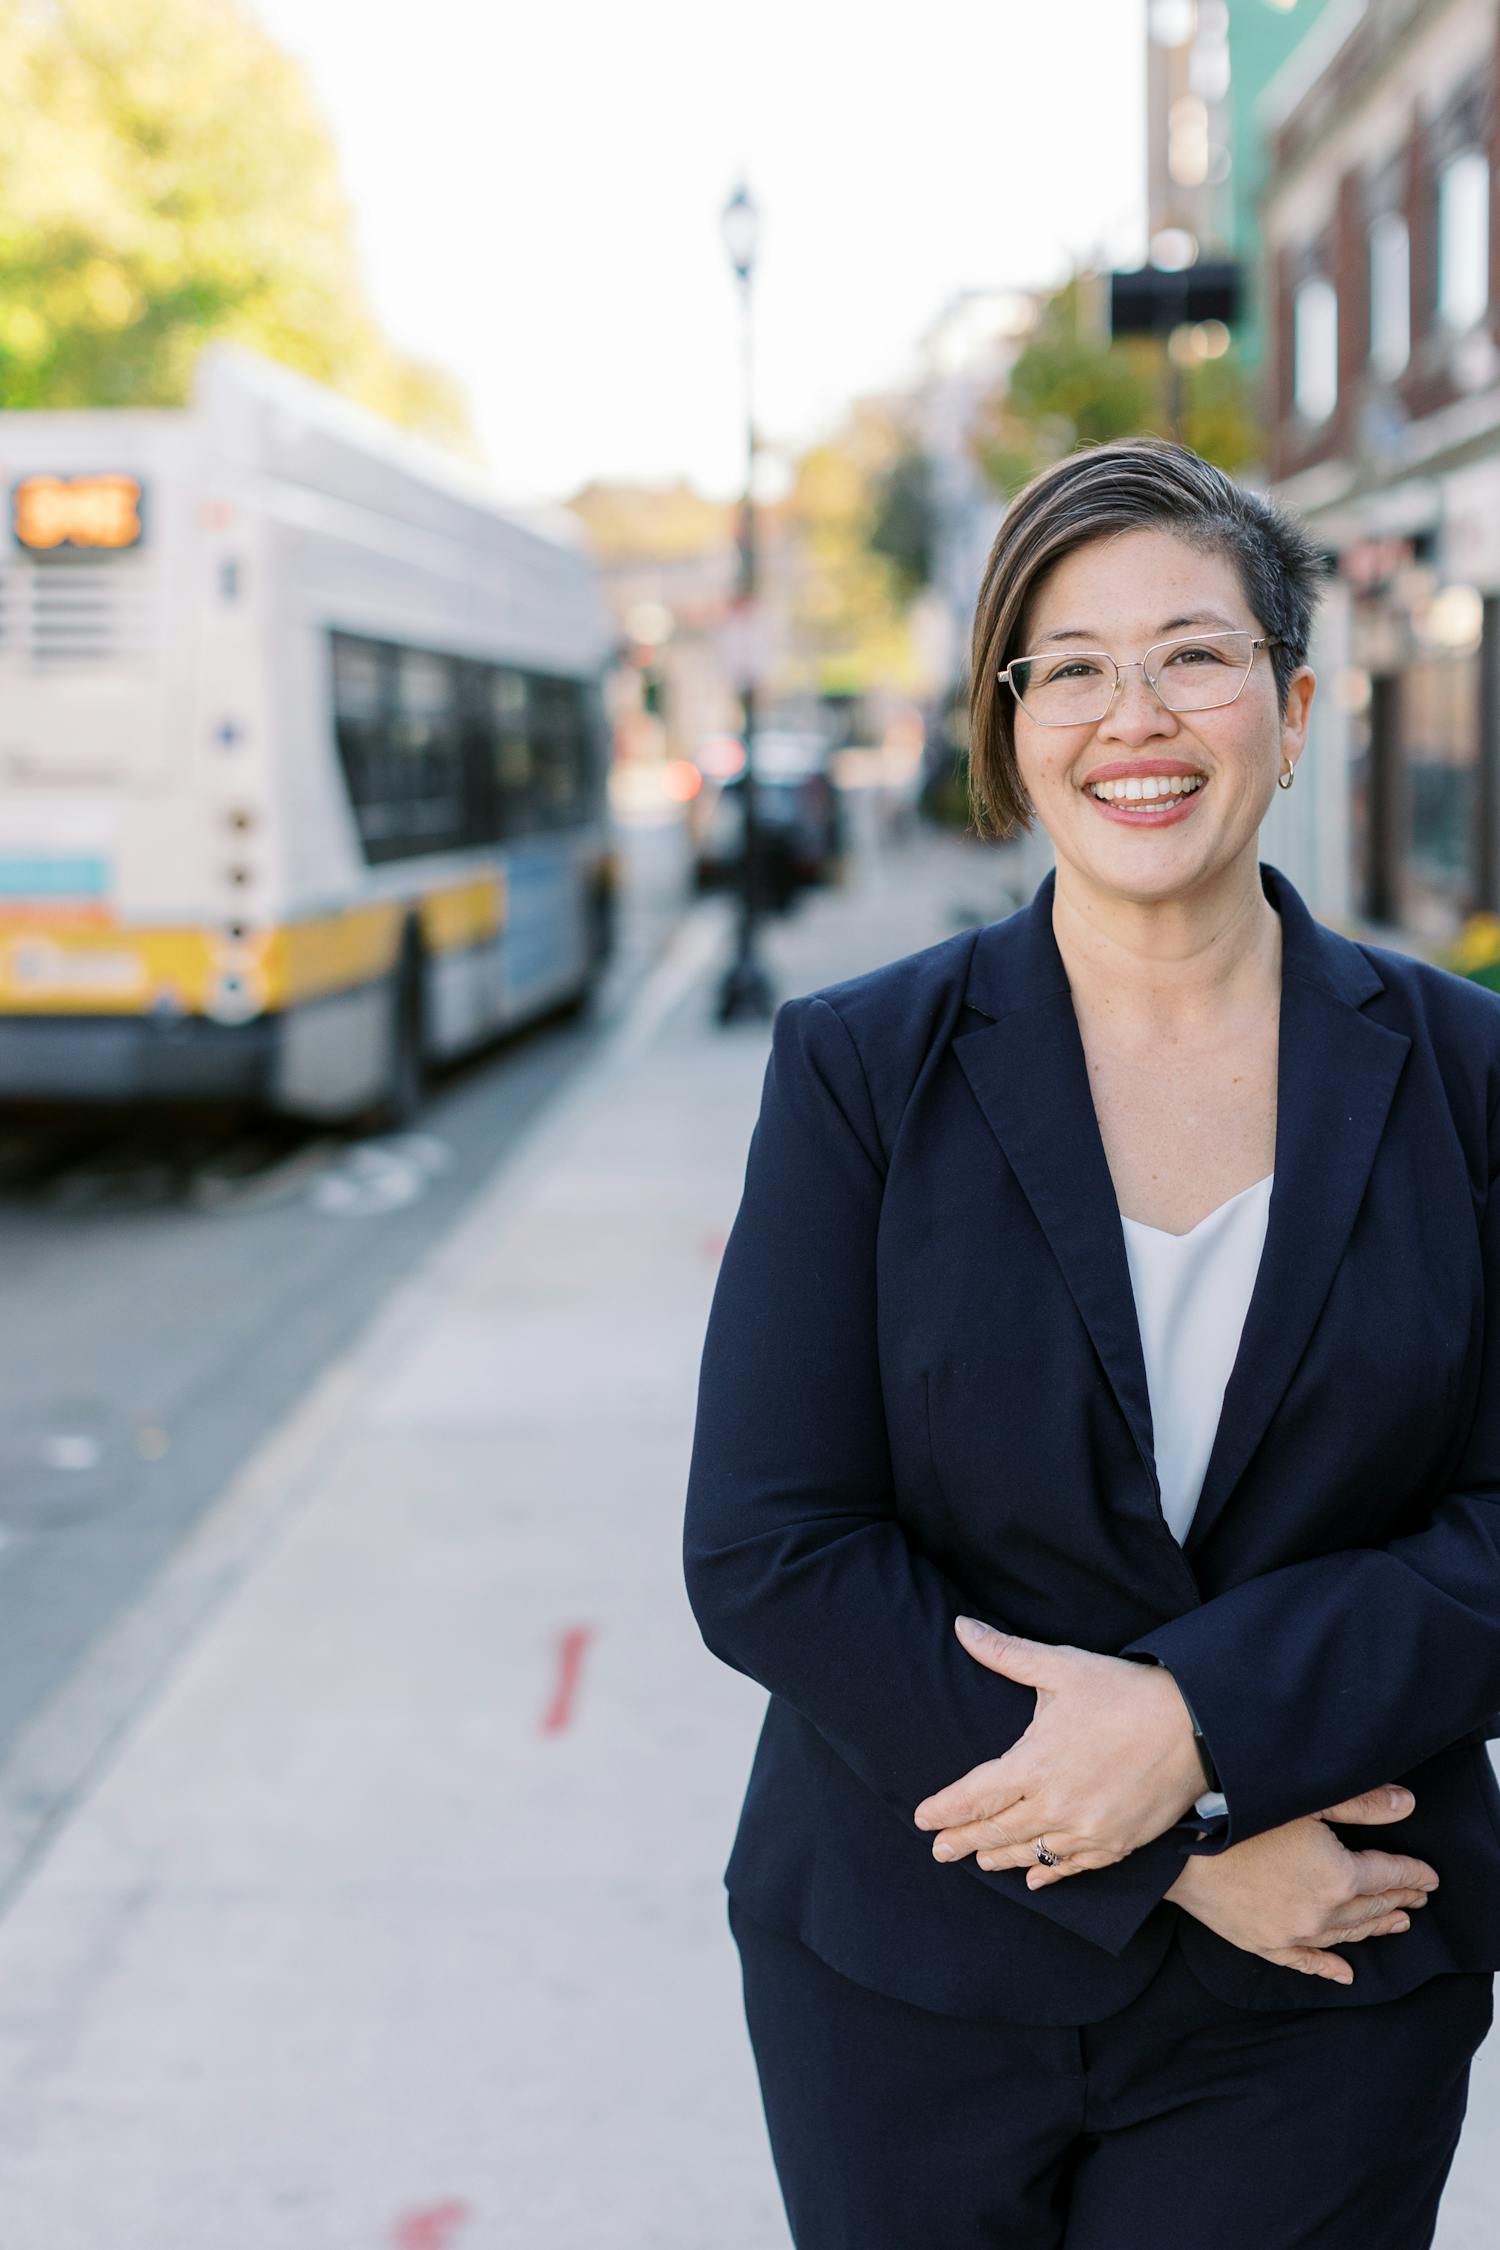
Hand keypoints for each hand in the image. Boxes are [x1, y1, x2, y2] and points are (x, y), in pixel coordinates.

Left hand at [913, 1619, 1203, 1878]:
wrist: (1196, 1727)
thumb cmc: (1125, 1692)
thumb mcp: (1062, 1665)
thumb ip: (1006, 1653)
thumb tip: (961, 1626)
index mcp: (1035, 1764)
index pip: (975, 1795)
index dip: (944, 1809)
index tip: (921, 1818)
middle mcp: (1056, 1805)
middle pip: (996, 1830)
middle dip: (962, 1840)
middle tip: (938, 1850)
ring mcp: (1088, 1830)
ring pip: (1032, 1853)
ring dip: (1000, 1857)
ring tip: (978, 1860)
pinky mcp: (1117, 1843)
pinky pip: (1074, 1867)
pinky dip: (1050, 1873)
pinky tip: (1035, 1878)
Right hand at [1165, 1784, 1438, 1983]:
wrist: (1179, 1847)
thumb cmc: (1239, 1815)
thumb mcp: (1306, 1799)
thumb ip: (1361, 1804)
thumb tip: (1407, 1805)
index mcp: (1337, 1877)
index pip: (1388, 1876)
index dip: (1412, 1874)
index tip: (1430, 1877)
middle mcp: (1322, 1914)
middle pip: (1370, 1907)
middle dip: (1398, 1900)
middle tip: (1417, 1898)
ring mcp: (1293, 1935)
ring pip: (1346, 1935)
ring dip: (1373, 1928)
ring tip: (1396, 1923)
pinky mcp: (1264, 1944)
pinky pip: (1306, 1963)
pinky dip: (1328, 1969)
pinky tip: (1345, 1975)